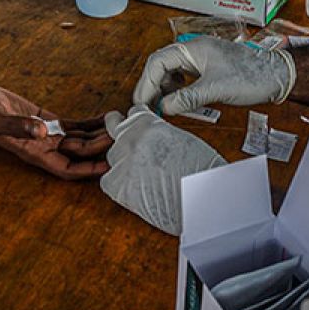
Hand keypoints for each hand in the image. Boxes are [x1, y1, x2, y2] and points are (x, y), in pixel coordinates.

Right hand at [0, 84, 111, 179]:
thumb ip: (17, 126)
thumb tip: (41, 131)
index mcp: (34, 153)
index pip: (69, 168)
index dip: (89, 170)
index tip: (110, 165)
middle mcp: (45, 147)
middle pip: (80, 153)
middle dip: (101, 147)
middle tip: (123, 137)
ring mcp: (49, 135)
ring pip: (81, 139)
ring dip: (100, 135)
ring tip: (121, 127)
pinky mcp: (49, 120)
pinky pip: (75, 126)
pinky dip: (91, 123)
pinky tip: (106, 117)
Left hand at [99, 105, 225, 234]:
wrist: (199, 196)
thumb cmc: (200, 168)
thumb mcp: (180, 136)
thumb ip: (160, 132)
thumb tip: (154, 137)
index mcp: (145, 122)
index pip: (132, 113)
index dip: (137, 121)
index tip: (140, 129)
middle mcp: (129, 138)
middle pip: (113, 128)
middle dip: (121, 133)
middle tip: (131, 145)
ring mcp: (120, 161)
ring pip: (112, 156)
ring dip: (122, 162)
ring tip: (142, 175)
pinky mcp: (116, 185)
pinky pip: (108, 180)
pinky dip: (118, 184)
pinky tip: (134, 189)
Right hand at [132, 37, 295, 116]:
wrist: (277, 76)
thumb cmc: (251, 77)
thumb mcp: (216, 89)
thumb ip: (187, 98)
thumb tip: (163, 108)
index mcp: (193, 48)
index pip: (158, 62)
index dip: (146, 83)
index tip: (142, 103)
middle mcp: (194, 51)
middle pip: (161, 66)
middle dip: (152, 88)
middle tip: (145, 109)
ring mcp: (201, 59)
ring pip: (171, 73)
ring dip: (164, 90)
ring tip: (160, 108)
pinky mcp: (208, 69)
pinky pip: (184, 78)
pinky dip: (177, 91)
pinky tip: (178, 102)